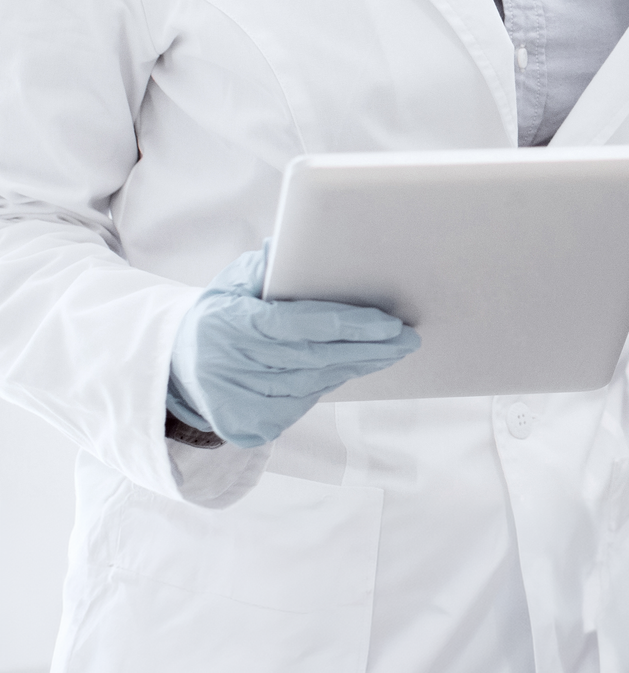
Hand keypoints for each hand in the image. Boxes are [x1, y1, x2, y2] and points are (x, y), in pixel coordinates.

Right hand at [167, 246, 420, 447]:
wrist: (175, 369)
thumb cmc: (217, 315)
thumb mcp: (231, 282)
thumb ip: (264, 266)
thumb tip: (291, 245)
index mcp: (228, 326)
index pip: (300, 325)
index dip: (349, 324)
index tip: (389, 322)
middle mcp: (231, 369)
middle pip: (316, 358)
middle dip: (368, 348)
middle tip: (407, 339)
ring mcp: (239, 404)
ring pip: (314, 383)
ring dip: (357, 366)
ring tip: (392, 351)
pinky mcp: (249, 428)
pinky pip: (303, 403)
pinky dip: (331, 383)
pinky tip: (354, 367)